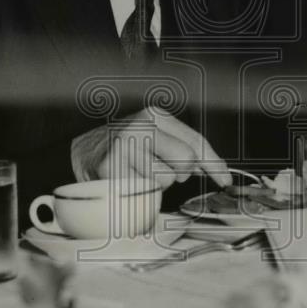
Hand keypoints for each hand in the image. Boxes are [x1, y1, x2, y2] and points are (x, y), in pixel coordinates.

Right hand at [71, 106, 231, 189]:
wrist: (81, 152)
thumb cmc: (123, 146)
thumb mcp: (154, 136)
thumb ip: (183, 148)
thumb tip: (216, 169)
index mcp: (154, 114)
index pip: (195, 141)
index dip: (214, 164)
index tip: (225, 179)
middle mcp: (140, 125)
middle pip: (186, 160)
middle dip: (179, 173)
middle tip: (158, 168)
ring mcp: (125, 145)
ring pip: (166, 180)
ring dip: (156, 184)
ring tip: (138, 173)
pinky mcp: (112, 167)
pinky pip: (144, 191)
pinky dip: (140, 193)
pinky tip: (127, 181)